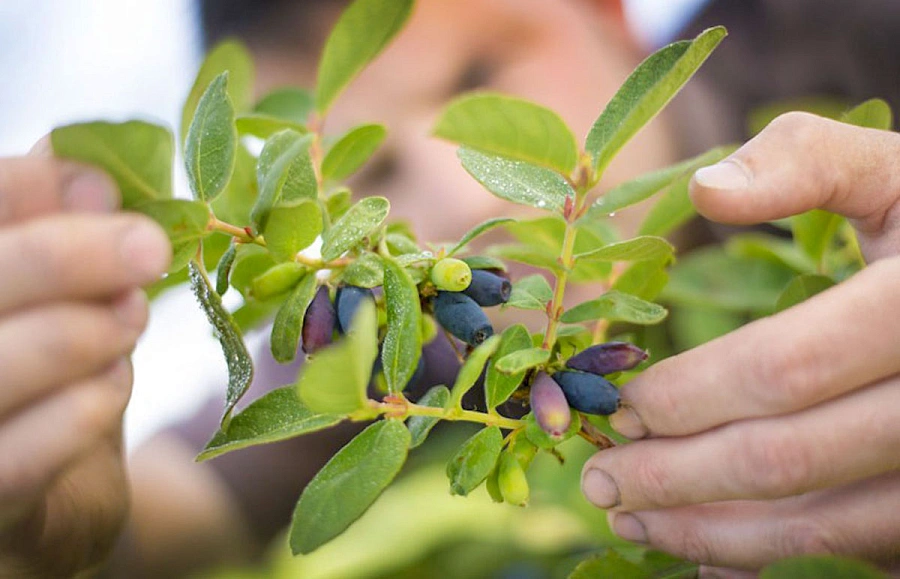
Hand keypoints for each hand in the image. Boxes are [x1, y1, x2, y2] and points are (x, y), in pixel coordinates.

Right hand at [0, 149, 169, 576]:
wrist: (43, 488)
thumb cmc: (40, 369)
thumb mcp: (47, 289)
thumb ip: (53, 228)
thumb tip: (90, 179)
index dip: (26, 189)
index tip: (104, 188)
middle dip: (73, 255)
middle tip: (151, 247)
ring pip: (2, 364)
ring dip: (87, 330)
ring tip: (131, 316)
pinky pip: (22, 457)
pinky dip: (87, 407)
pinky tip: (112, 381)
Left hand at [580, 112, 899, 574]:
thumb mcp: (893, 172)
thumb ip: (804, 162)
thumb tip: (704, 190)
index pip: (782, 367)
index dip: (688, 395)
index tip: (619, 407)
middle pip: (788, 457)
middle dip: (676, 475)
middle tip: (598, 480)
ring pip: (823, 524)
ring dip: (712, 532)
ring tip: (630, 519)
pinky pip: (860, 550)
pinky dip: (777, 558)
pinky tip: (710, 555)